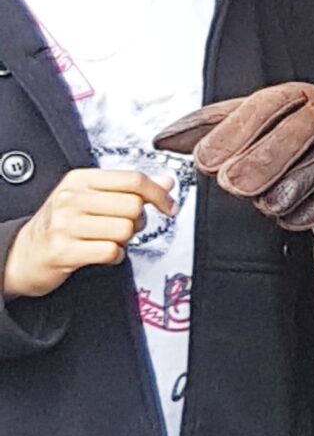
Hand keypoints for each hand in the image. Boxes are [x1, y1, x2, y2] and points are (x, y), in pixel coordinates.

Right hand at [2, 168, 173, 298]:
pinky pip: (111, 251)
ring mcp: (65, 224)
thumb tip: (167, 182)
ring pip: (125, 230)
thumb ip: (128, 190)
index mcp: (80, 180)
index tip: (169, 207)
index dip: (159, 194)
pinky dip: (115, 256)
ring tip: (107, 239)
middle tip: (124, 228)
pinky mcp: (63, 250)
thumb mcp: (90, 199)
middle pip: (133, 206)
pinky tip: (101, 253)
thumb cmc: (61, 226)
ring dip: (124, 240)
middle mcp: (71, 198)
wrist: (23, 255)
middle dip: (138, 222)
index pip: (133, 180)